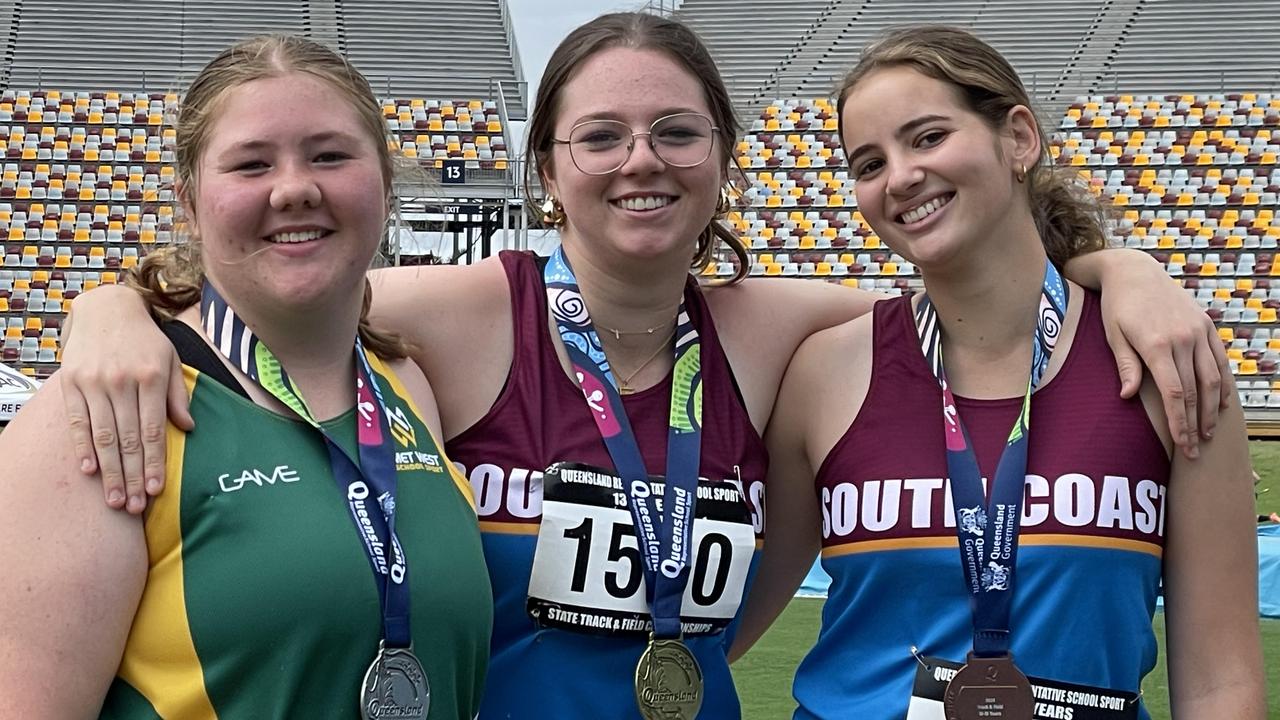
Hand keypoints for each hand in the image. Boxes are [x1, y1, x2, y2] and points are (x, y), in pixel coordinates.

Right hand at [60, 285, 192, 513]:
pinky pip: (77, 421)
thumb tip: (188, 428)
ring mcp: (93, 383)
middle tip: (136, 506)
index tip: (157, 489)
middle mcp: (121, 382)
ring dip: (109, 471)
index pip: (153, 430)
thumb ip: (177, 396)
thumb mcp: (169, 361)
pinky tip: (89, 471)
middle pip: (127, 439)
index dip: (154, 463)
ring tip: (116, 499)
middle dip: (132, 476)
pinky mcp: (71, 383)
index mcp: (150, 378)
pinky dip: (82, 447)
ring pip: (102, 435)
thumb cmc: (145, 340)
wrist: (106, 308)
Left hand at [1097, 255, 1228, 459]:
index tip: (1182, 445)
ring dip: (1213, 409)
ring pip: (1213, 378)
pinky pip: (1220, 359)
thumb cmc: (1116, 307)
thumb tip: (1126, 397)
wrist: (1134, 271)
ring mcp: (1198, 331)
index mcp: (1156, 345)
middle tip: (1196, 451)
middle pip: (1196, 391)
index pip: (1174, 393)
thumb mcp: (1113, 335)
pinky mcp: (1206, 326)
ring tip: (1209, 433)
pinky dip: (1224, 383)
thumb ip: (1125, 366)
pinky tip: (1223, 403)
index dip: (1180, 422)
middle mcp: (1182, 339)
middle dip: (1196, 424)